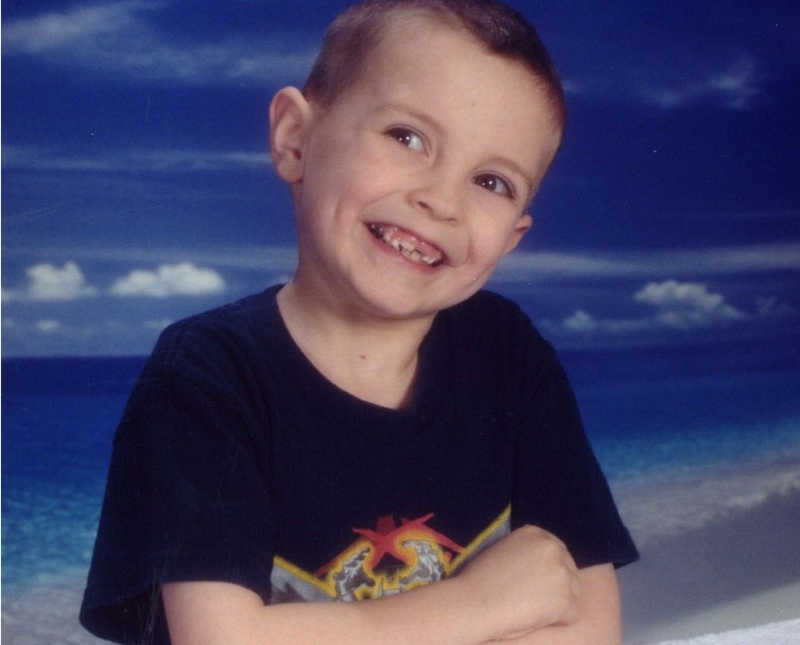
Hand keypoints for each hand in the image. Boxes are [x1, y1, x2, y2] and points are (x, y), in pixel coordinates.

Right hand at [456, 524, 580, 641]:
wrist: (473, 602)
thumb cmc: (479, 580)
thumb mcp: (503, 550)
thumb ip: (526, 552)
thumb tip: (541, 565)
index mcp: (535, 533)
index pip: (558, 552)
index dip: (547, 572)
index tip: (534, 584)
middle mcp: (552, 547)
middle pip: (570, 571)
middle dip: (557, 587)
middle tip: (532, 600)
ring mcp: (561, 572)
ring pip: (574, 593)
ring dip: (558, 604)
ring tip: (530, 608)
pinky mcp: (566, 598)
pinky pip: (572, 615)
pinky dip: (558, 621)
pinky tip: (535, 618)